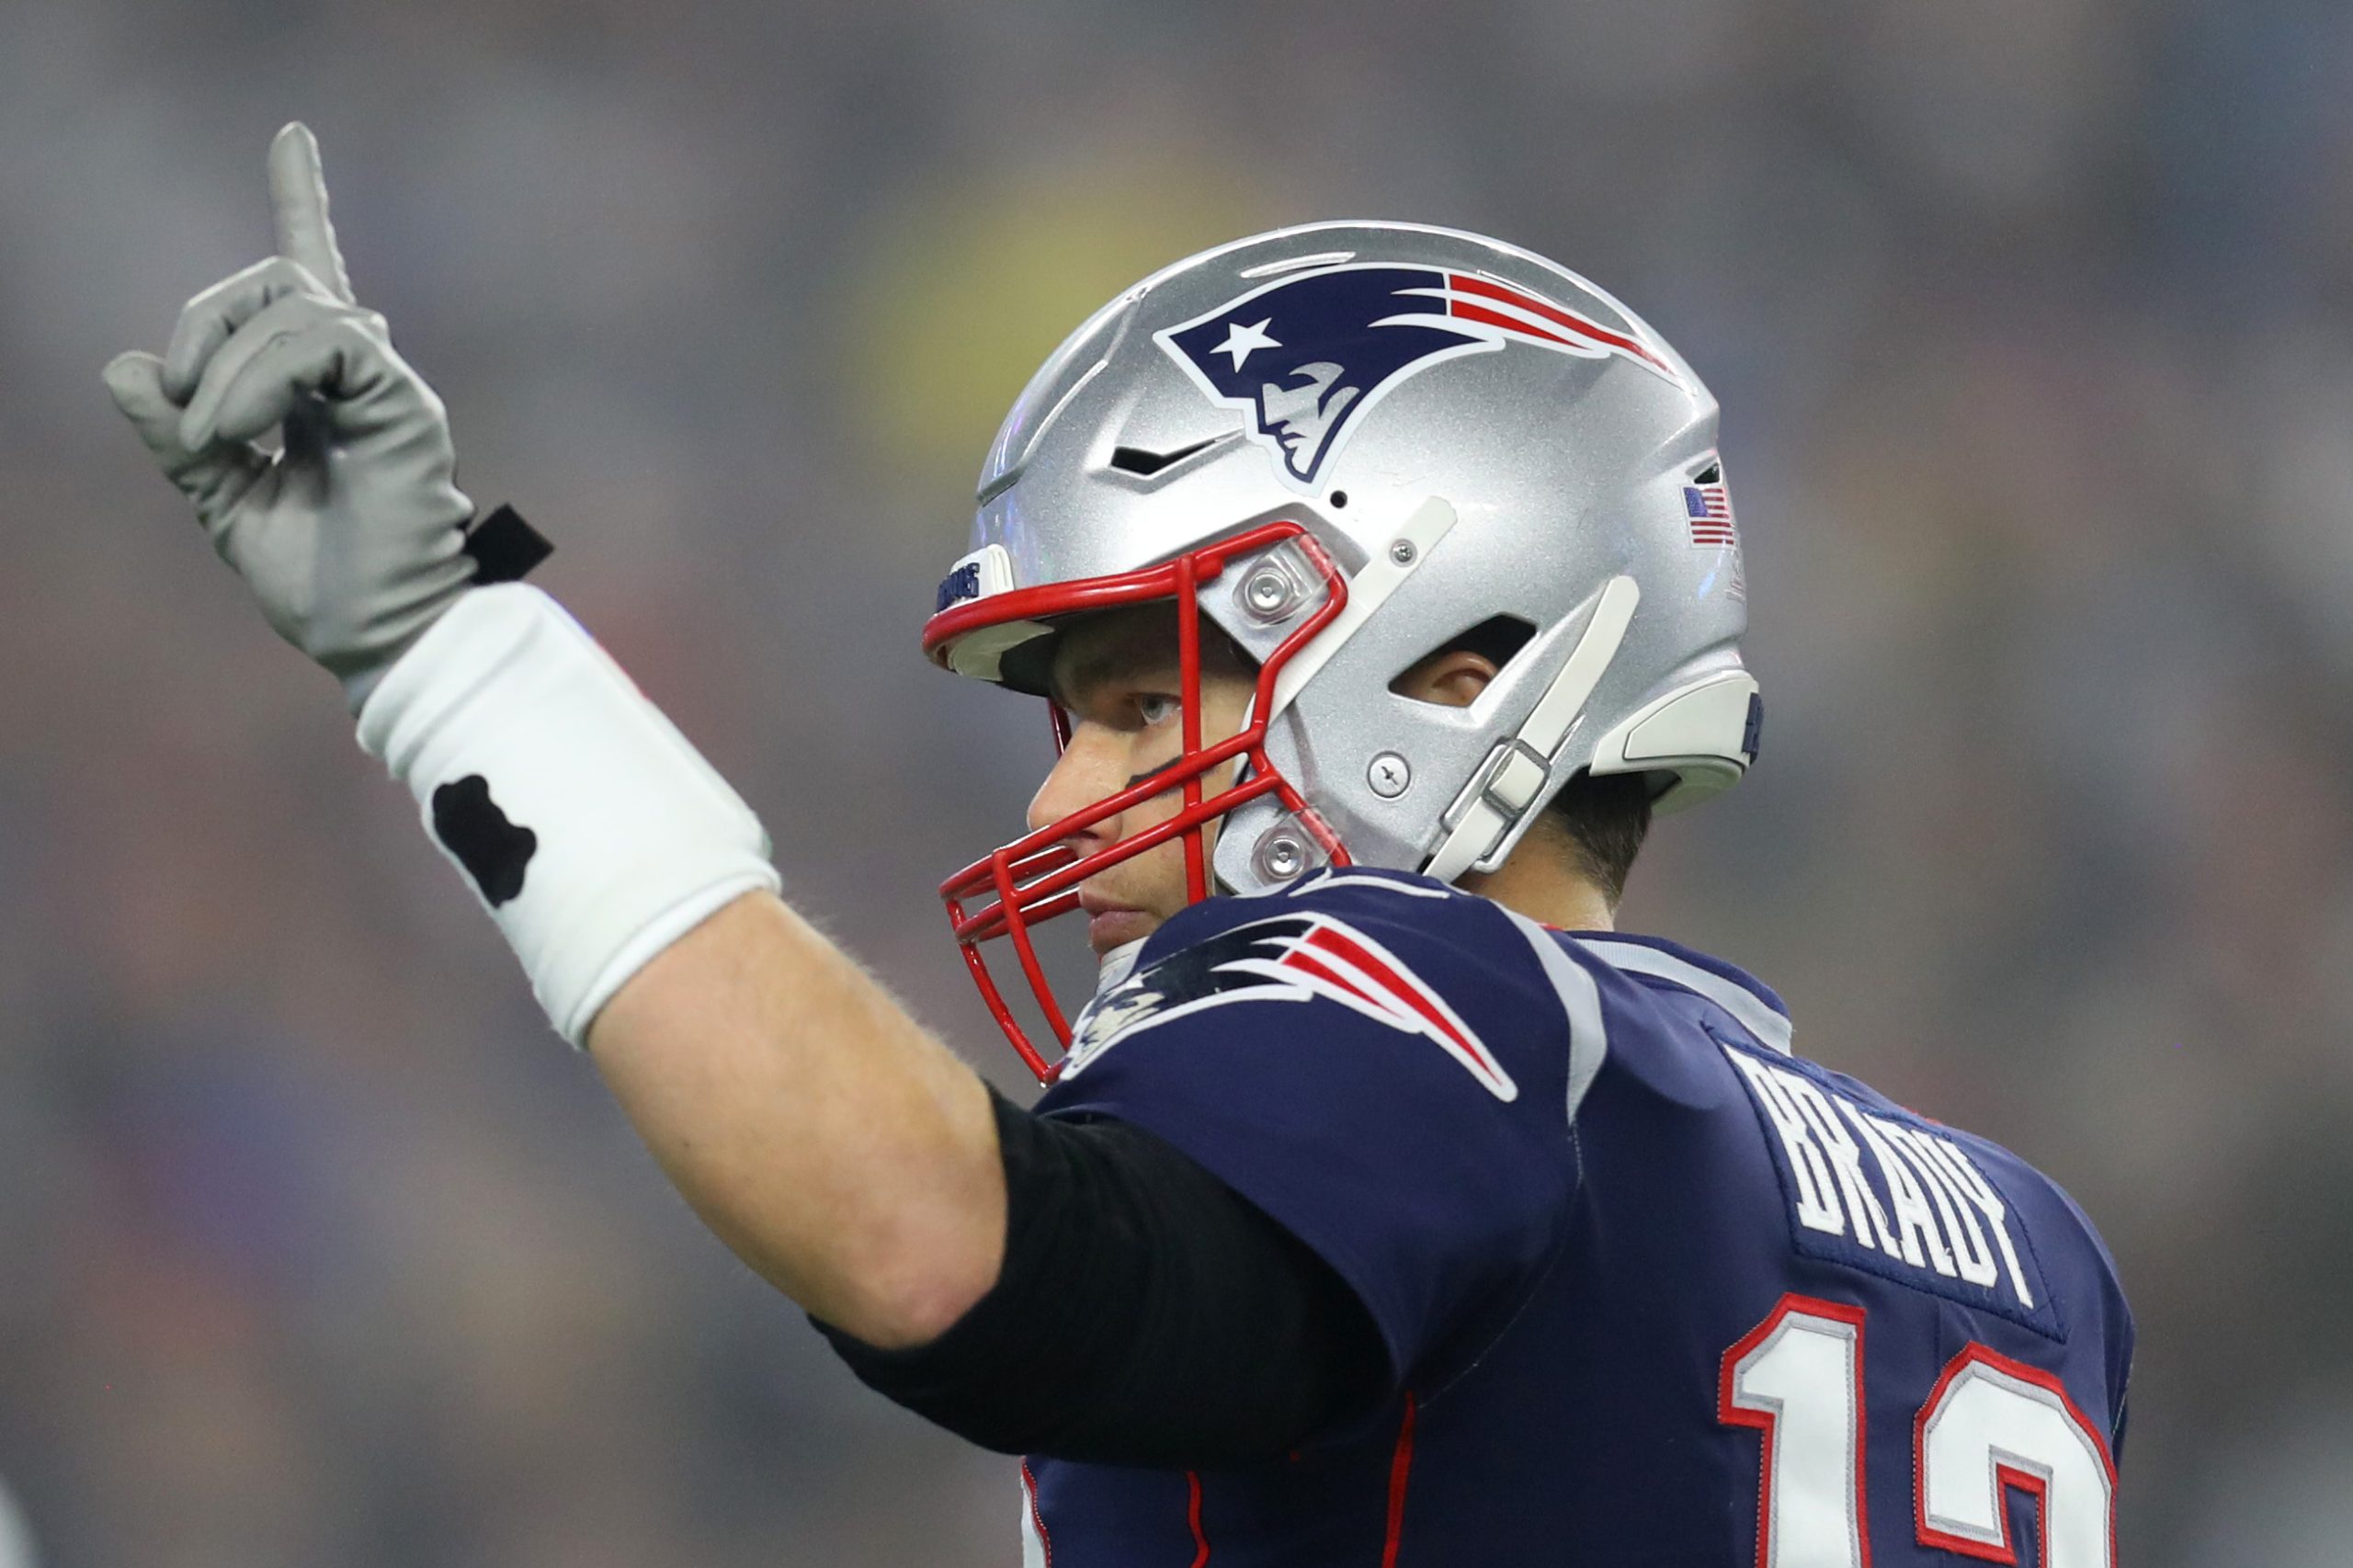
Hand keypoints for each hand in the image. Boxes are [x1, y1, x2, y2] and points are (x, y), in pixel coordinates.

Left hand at [103, 122, 476, 710]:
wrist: (377, 638)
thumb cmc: (319, 582)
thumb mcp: (222, 498)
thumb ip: (179, 435)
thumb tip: (125, 365)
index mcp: (321, 390)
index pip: (309, 275)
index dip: (301, 198)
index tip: (291, 135)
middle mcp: (361, 374)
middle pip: (275, 279)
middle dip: (205, 321)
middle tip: (184, 407)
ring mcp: (386, 386)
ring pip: (292, 306)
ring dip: (224, 366)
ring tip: (214, 440)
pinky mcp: (403, 406)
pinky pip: (320, 345)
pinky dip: (259, 381)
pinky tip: (241, 433)